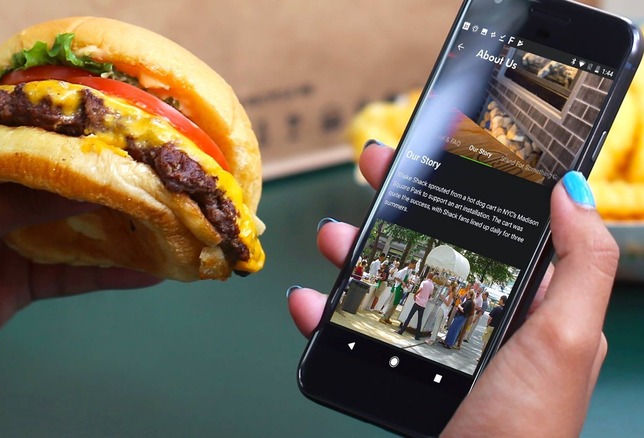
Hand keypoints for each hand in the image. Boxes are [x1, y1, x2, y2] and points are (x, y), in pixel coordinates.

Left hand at [0, 58, 161, 402]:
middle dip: (99, 150)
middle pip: (50, 153)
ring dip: (117, 213)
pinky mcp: (19, 277)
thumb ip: (19, 194)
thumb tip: (97, 177)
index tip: (103, 74)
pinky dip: (113, 270)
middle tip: (153, 142)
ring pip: (71, 212)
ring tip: (166, 202)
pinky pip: (76, 268)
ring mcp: (3, 229)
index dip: (48, 76)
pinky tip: (153, 268)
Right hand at [287, 142, 617, 435]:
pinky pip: (357, 330)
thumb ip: (581, 264)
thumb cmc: (527, 429)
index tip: (435, 149)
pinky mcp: (401, 370)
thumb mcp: (567, 339)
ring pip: (389, 280)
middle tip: (372, 168)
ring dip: (353, 252)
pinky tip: (309, 302)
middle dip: (399, 204)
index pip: (493, 225)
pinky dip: (326, 313)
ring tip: (331, 237)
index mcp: (526, 302)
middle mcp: (481, 318)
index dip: (464, 183)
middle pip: (433, 244)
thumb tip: (570, 188)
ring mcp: (437, 344)